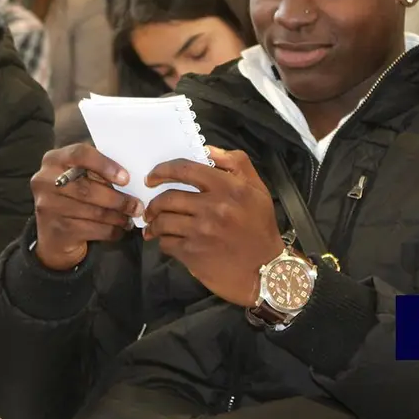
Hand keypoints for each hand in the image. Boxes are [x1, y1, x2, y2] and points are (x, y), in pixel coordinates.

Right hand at [31, 144, 141, 270]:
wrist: (52, 235)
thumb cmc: (71, 198)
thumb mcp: (78, 178)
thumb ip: (95, 171)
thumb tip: (129, 176)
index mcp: (53, 160)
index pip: (80, 154)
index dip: (105, 165)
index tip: (125, 178)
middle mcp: (44, 181)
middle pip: (88, 188)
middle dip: (118, 199)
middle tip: (137, 205)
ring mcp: (48, 206)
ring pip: (93, 212)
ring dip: (118, 216)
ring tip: (130, 217)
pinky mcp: (57, 230)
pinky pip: (93, 230)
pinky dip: (111, 230)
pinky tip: (119, 229)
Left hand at [143, 147, 283, 306]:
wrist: (266, 270)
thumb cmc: (260, 227)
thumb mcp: (256, 188)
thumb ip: (233, 163)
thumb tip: (205, 149)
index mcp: (228, 187)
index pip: (185, 169)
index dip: (163, 170)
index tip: (153, 177)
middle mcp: (213, 207)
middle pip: (168, 197)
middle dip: (154, 202)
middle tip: (151, 207)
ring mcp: (201, 231)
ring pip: (163, 221)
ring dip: (155, 223)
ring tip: (155, 225)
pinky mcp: (193, 254)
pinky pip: (166, 242)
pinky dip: (163, 241)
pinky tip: (168, 241)